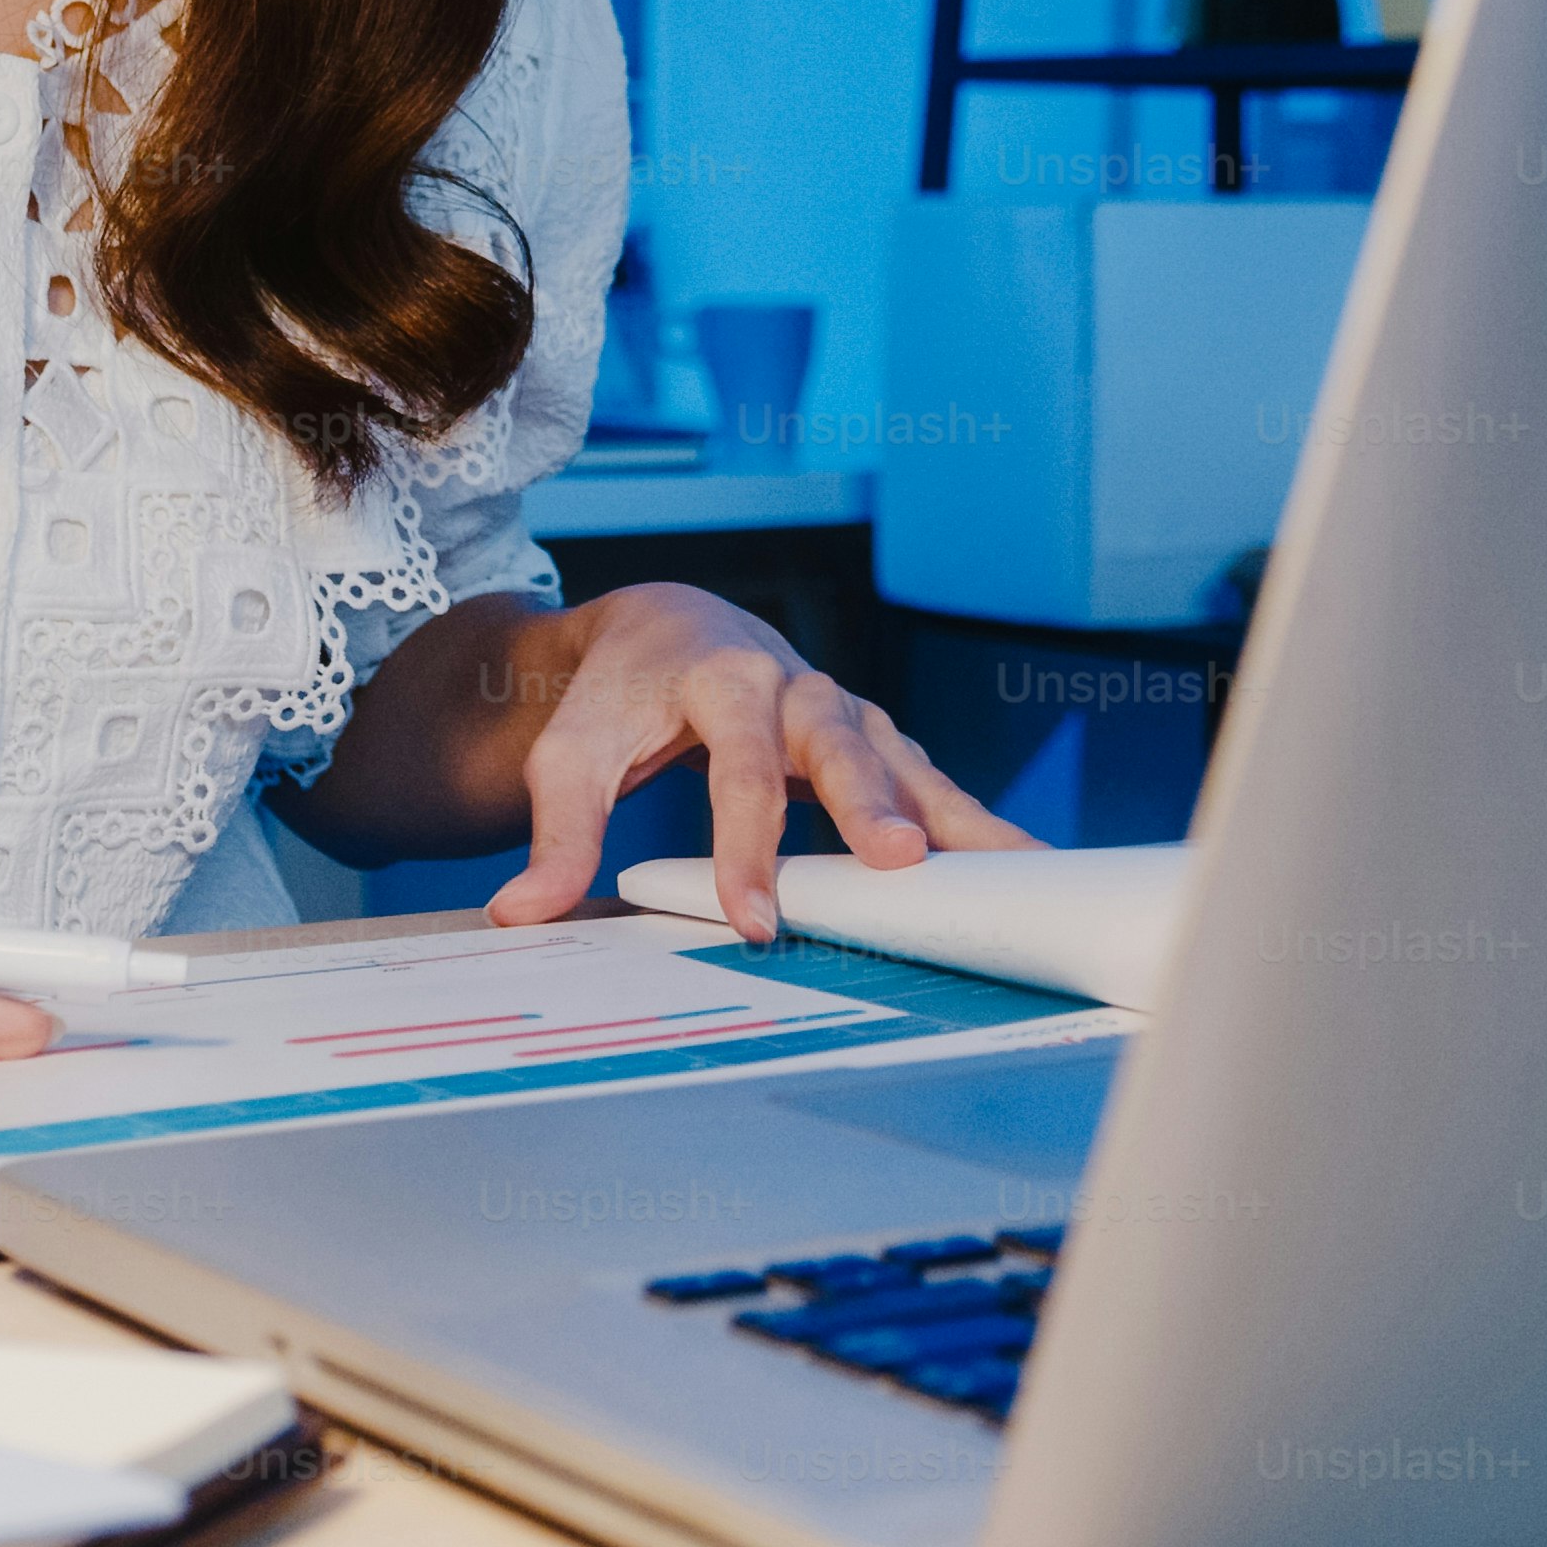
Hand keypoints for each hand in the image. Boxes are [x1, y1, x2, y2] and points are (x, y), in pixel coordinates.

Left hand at [477, 585, 1037, 941]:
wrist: (671, 626)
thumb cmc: (617, 696)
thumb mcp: (570, 753)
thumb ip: (557, 831)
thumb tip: (521, 912)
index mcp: (719, 677)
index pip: (733, 768)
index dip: (744, 847)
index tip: (756, 920)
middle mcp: (796, 687)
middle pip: (839, 745)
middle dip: (871, 805)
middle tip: (899, 864)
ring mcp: (844, 713)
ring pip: (904, 762)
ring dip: (953, 818)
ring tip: (1015, 873)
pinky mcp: (873, 742)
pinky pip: (928, 783)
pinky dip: (974, 825)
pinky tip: (1025, 870)